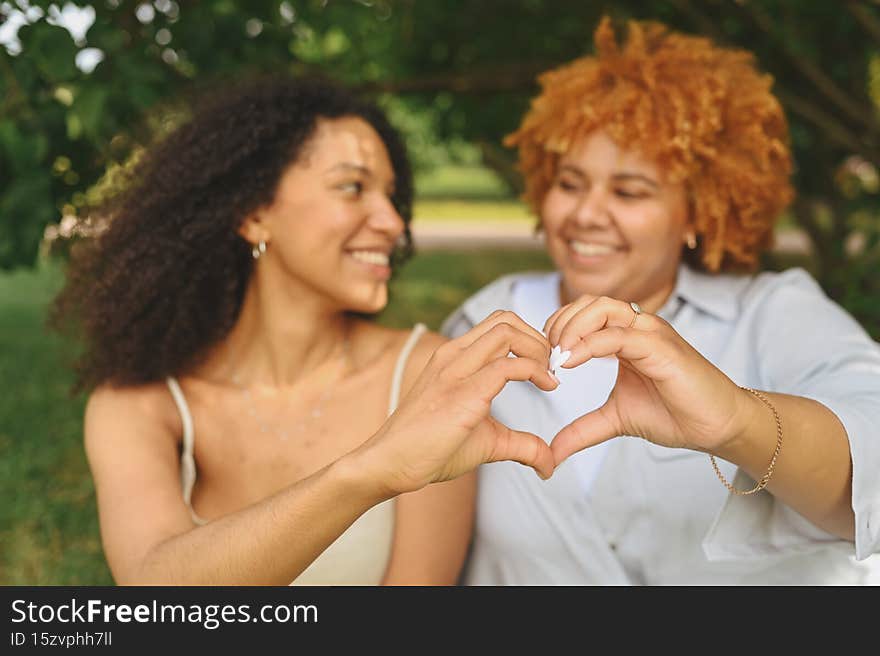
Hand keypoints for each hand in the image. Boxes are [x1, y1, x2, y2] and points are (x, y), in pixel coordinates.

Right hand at [354, 311, 558, 494]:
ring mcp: (455, 370)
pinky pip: (507, 366)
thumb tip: (549, 465)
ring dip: (539, 349)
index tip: (547, 368)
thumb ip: (520, 444)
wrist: (390, 463)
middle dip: (539, 339)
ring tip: (550, 377)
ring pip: (507, 331)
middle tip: (553, 369)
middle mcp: (453, 355)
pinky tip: (547, 387)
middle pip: (506, 319)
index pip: (499, 324)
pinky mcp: (462, 393)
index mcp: (454, 357)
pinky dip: (535, 371)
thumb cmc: (431, 449)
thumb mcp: (486, 440)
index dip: (531, 338)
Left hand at [543, 295, 753, 464]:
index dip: (558, 328)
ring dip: (572, 328)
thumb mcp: (616, 420)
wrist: (717, 426)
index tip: (543, 357)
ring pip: (603, 308)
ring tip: (557, 357)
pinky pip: (620, 335)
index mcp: (626, 336)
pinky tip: (570, 362)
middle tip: (547, 355)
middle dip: (561, 323)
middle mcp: (638, 326)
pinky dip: (590, 344)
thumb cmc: (674, 414)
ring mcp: (651, 333)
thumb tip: (553, 452)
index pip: (584, 313)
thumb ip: (583, 429)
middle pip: (590, 302)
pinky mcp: (662, 347)